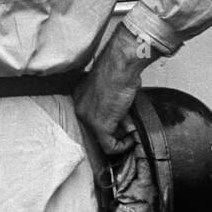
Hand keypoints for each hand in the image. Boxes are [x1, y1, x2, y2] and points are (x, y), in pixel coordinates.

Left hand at [74, 23, 158, 155]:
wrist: (121, 65)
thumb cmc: (120, 68)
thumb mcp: (113, 87)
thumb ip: (113, 103)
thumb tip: (125, 120)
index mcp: (81, 97)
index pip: (92, 118)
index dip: (109, 124)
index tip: (122, 125)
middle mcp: (80, 108)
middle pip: (96, 131)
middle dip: (114, 133)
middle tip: (129, 131)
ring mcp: (87, 118)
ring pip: (102, 140)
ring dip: (120, 140)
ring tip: (131, 132)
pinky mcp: (99, 126)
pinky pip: (109, 146)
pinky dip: (122, 146)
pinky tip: (131, 139)